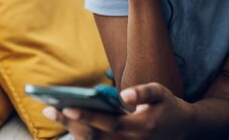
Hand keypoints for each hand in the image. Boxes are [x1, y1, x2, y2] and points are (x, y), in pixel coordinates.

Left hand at [43, 82, 190, 139]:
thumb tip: (124, 94)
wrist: (180, 128)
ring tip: (53, 111)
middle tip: (49, 107)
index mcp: (140, 127)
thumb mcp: (161, 93)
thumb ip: (144, 92)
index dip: (88, 116)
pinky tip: (67, 121)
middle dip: (70, 123)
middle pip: (94, 136)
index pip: (109, 123)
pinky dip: (81, 134)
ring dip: (71, 129)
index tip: (68, 106)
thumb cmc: (167, 106)